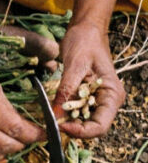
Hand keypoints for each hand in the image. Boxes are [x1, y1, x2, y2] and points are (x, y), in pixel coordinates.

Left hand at [55, 21, 123, 138]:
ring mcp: (96, 100)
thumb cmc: (85, 43)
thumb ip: (67, 90)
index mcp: (112, 94)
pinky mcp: (85, 97)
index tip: (61, 126)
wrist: (85, 30)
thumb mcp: (75, 65)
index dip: (81, 132)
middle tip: (51, 123)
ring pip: (81, 122)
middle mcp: (107, 101)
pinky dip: (64, 113)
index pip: (100, 126)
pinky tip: (53, 108)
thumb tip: (56, 113)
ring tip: (51, 115)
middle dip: (72, 129)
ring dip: (66, 122)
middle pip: (91, 128)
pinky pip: (74, 112)